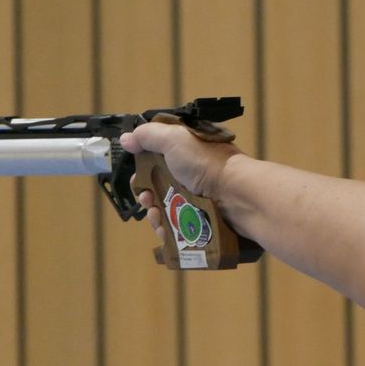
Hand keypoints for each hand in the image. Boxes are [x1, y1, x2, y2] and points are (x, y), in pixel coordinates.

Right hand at [120, 122, 243, 237]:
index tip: (136, 175)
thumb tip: (126, 138)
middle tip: (146, 197)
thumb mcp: (174, 139)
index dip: (144, 168)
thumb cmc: (207, 163)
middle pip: (159, 187)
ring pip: (165, 209)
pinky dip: (166, 229)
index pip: (158, 159)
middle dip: (146, 193)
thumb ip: (148, 136)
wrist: (237, 195)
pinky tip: (163, 228)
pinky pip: (177, 228)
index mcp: (187, 153)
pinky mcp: (201, 221)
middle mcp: (192, 175)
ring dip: (154, 213)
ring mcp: (198, 199)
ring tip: (155, 214)